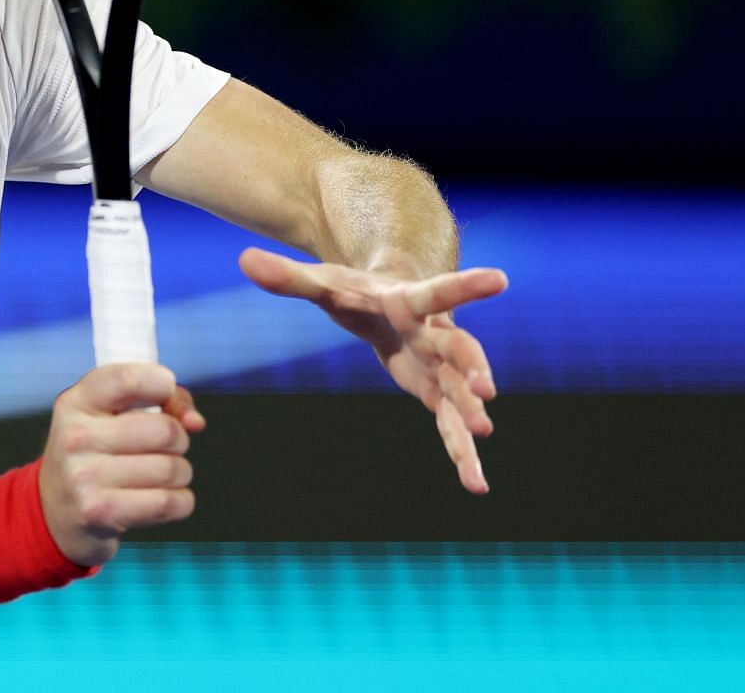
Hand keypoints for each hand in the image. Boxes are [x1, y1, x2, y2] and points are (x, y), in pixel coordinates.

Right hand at [38, 363, 205, 566]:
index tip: (164, 398)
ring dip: (180, 474)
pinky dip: (180, 502)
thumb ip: (161, 403)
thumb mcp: (109, 417)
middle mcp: (75, 437)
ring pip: (172, 469)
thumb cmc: (95, 455)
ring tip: (160, 476)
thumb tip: (195, 421)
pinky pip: (169, 503)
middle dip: (179, 440)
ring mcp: (84, 477)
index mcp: (76, 402)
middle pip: (165, 430)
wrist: (55, 513)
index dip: (163, 386)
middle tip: (164, 448)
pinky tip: (163, 500)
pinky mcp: (99, 512)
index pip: (130, 379)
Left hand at [239, 247, 507, 494]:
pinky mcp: (435, 393)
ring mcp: (440, 366)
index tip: (501, 279)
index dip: (467, 285)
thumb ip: (288, 277)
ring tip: (482, 438)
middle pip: (459, 348)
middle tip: (485, 392)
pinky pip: (450, 425)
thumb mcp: (322, 284)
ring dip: (470, 415)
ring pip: (461, 392)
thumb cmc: (354, 290)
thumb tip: (243, 259)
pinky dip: (461, 453)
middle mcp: (435, 333)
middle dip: (473, 369)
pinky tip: (475, 484)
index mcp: (410, 301)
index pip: (439, 290)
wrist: (386, 300)